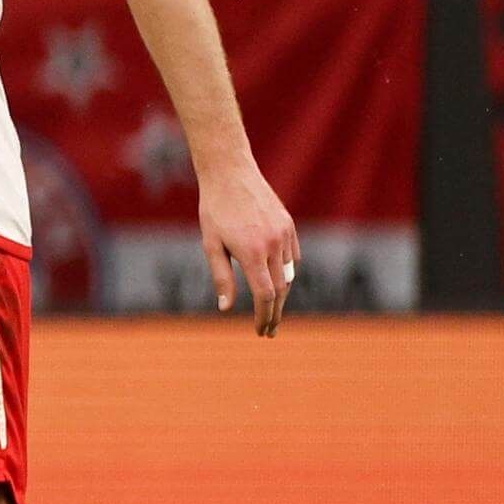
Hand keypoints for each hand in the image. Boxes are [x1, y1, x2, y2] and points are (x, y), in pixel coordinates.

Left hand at [198, 158, 298, 336]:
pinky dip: (288, 273)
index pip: (265, 295)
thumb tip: (227, 308)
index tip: (261, 331)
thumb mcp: (211, 244)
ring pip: (289, 274)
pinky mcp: (288, 225)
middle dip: (275, 313)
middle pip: (280, 290)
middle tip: (269, 331)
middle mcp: (273, 244)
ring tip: (272, 310)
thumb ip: (221, 277)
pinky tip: (279, 282)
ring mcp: (284, 233)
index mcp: (252, 252)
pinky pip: (293, 257)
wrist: (230, 172)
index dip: (264, 316)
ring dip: (282, 295)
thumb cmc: (215, 209)